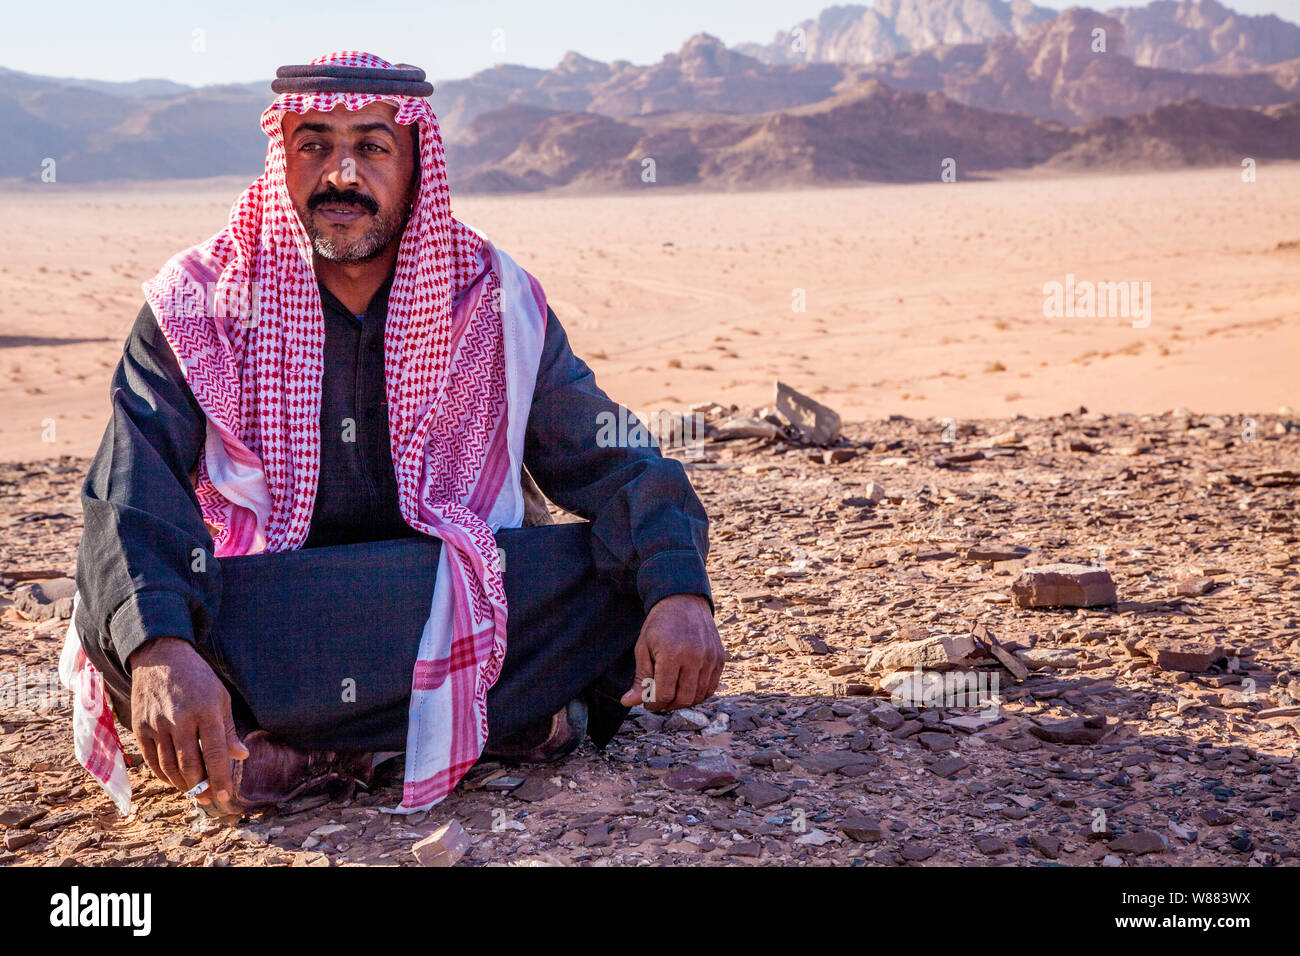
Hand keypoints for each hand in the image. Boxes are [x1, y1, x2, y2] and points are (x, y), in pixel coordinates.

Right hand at [128, 637, 247, 811]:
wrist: (160, 657)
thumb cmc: (197, 677)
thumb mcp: (221, 697)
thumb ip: (229, 730)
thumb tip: (241, 756)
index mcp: (206, 711)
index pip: (215, 754)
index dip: (221, 779)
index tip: (227, 797)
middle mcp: (180, 720)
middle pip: (190, 765)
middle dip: (202, 788)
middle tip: (210, 800)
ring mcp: (157, 724)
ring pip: (169, 766)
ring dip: (182, 785)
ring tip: (195, 793)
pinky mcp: (140, 726)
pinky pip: (151, 759)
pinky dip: (163, 774)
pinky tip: (174, 780)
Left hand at [620, 594, 724, 711]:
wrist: (684, 601)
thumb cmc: (660, 625)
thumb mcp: (643, 647)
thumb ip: (639, 677)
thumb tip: (627, 702)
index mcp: (672, 653)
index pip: (664, 694)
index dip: (653, 703)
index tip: (647, 702)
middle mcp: (695, 657)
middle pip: (683, 699)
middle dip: (667, 705)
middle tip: (658, 700)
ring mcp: (710, 658)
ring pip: (698, 696)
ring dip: (683, 702)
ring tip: (671, 694)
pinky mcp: (720, 658)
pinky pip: (711, 688)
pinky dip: (698, 694)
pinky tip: (686, 688)